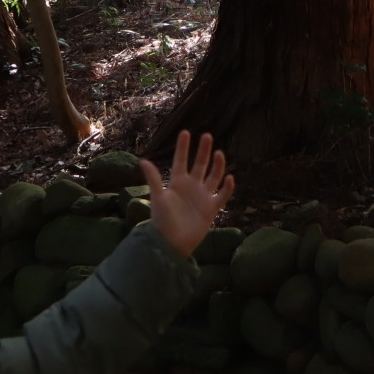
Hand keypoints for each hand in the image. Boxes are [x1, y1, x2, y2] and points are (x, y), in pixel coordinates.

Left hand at [139, 130, 233, 257]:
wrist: (172, 242)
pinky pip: (222, 195)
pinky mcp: (211, 208)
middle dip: (203, 151)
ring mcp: (202, 196)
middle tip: (207, 136)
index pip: (181, 160)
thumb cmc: (162, 220)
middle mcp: (191, 186)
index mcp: (177, 182)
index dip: (183, 147)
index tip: (185, 132)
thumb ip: (153, 179)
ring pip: (213, 176)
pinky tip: (230, 178)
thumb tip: (143, 161)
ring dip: (217, 165)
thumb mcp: (158, 197)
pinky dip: (227, 187)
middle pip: (200, 164)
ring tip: (219, 152)